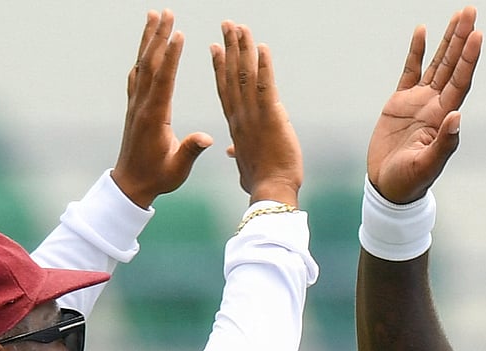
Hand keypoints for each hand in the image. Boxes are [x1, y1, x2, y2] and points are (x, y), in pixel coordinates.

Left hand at [112, 9, 213, 208]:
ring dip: (148, 40)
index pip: (164, 80)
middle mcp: (142, 105)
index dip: (171, 56)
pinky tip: (146, 49)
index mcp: (154, 117)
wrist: (130, 185)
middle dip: (158, 36)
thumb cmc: (157, 177)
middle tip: (165, 12)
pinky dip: (142, 57)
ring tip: (153, 17)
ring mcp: (135, 104)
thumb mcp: (178, 168)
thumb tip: (206, 138)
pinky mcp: (134, 107)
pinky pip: (137, 75)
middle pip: (150, 64)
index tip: (178, 34)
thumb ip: (191, 151)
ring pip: (141, 65)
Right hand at [211, 21, 301, 205]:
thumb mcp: (244, 166)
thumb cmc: (259, 182)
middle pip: (231, 75)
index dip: (219, 67)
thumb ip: (237, 153)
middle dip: (229, 47)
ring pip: (246, 75)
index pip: (224, 90)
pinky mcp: (271, 117)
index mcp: (235, 125)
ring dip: (244, 49)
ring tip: (240, 27)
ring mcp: (254, 115)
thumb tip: (231, 151)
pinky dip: (264, 66)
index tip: (215, 48)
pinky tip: (262, 48)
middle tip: (227, 24)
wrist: (269, 191)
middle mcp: (240, 115)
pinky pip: (266, 86)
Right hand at [366, 6, 481, 203]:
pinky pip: (410, 71)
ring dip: (447, 40)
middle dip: (462, 38)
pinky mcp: (400, 103)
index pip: (461, 82)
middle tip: (470, 12)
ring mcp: (419, 102)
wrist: (389, 188)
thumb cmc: (409, 183)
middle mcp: (436, 105)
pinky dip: (417, 51)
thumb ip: (443, 143)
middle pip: (453, 65)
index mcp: (444, 118)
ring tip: (458, 16)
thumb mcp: (426, 166)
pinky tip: (422, 31)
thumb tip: (457, 117)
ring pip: (437, 63)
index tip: (477, 35)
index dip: (469, 59)